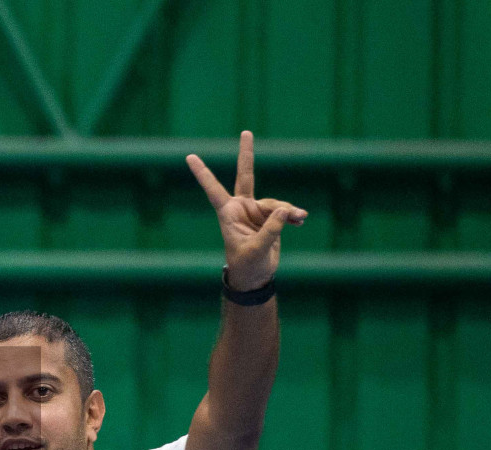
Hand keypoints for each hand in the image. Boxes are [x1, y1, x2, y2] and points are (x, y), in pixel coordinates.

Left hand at [186, 132, 305, 291]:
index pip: (214, 189)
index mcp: (228, 214)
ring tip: (299, 219)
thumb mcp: (256, 250)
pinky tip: (300, 220)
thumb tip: (284, 209)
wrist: (256, 276)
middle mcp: (240, 207)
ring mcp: (256, 210)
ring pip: (275, 201)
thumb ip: (270, 229)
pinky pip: (284, 210)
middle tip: (246, 132)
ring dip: (288, 210)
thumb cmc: (247, 266)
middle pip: (246, 176)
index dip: (203, 174)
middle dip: (246, 154)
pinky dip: (292, 214)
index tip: (189, 157)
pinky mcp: (269, 217)